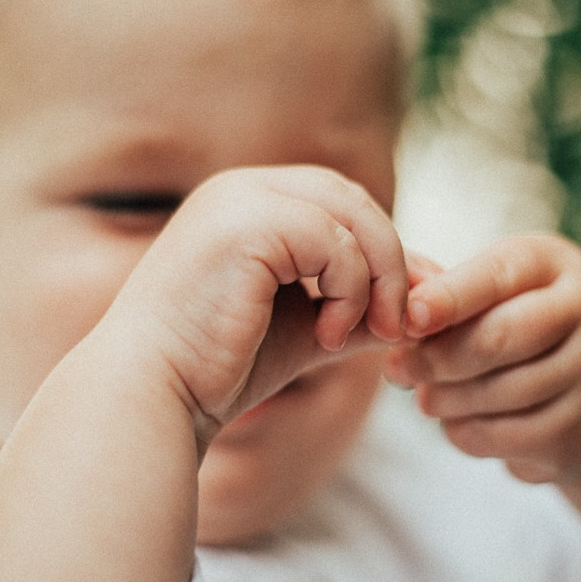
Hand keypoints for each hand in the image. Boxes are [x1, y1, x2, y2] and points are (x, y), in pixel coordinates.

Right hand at [110, 166, 408, 443]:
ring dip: (378, 278)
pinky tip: (329, 335)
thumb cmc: (219, 369)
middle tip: (400, 324)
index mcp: (246, 201)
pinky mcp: (246, 224)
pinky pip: (334, 242)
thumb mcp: (305, 328)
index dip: (383, 249)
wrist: (154, 395)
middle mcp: (241, 187)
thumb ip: (357, 304)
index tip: (407, 307)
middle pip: (353, 199)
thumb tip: (427, 298)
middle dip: (390, 261)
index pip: (340, 203)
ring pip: (352, 215)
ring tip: (366, 335)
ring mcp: (241, 199)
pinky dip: (350, 291)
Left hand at [385, 235, 580, 484]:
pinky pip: (504, 436)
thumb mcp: (489, 296)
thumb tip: (397, 317)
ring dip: (444, 401)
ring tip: (427, 398)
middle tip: (396, 369)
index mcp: (552, 262)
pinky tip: (459, 421)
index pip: (496, 276)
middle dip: (435, 358)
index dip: (448, 298)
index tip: (409, 318)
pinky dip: (464, 433)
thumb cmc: (513, 327)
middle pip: (497, 337)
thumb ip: (445, 296)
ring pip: (497, 393)